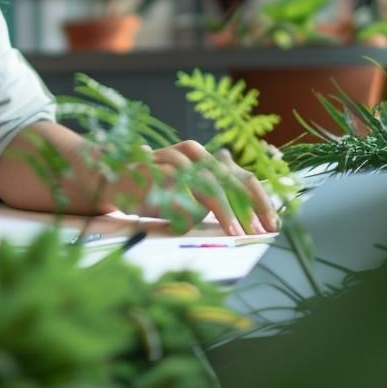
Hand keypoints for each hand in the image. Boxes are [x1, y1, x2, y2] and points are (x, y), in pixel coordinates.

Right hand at [104, 140, 279, 235]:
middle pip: (229, 180)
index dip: (260, 202)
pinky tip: (186, 225)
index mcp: (205, 157)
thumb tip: (255, 219)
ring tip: (234, 232)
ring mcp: (172, 162)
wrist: (114, 177)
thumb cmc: (157, 189)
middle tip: (257, 231)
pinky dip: (186, 213)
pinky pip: (178, 195)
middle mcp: (191, 154)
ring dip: (225, 212)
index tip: (272, 225)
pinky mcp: (153, 173)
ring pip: (208, 186)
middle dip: (247, 208)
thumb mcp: (189, 192)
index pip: (241, 177)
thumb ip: (215, 198)